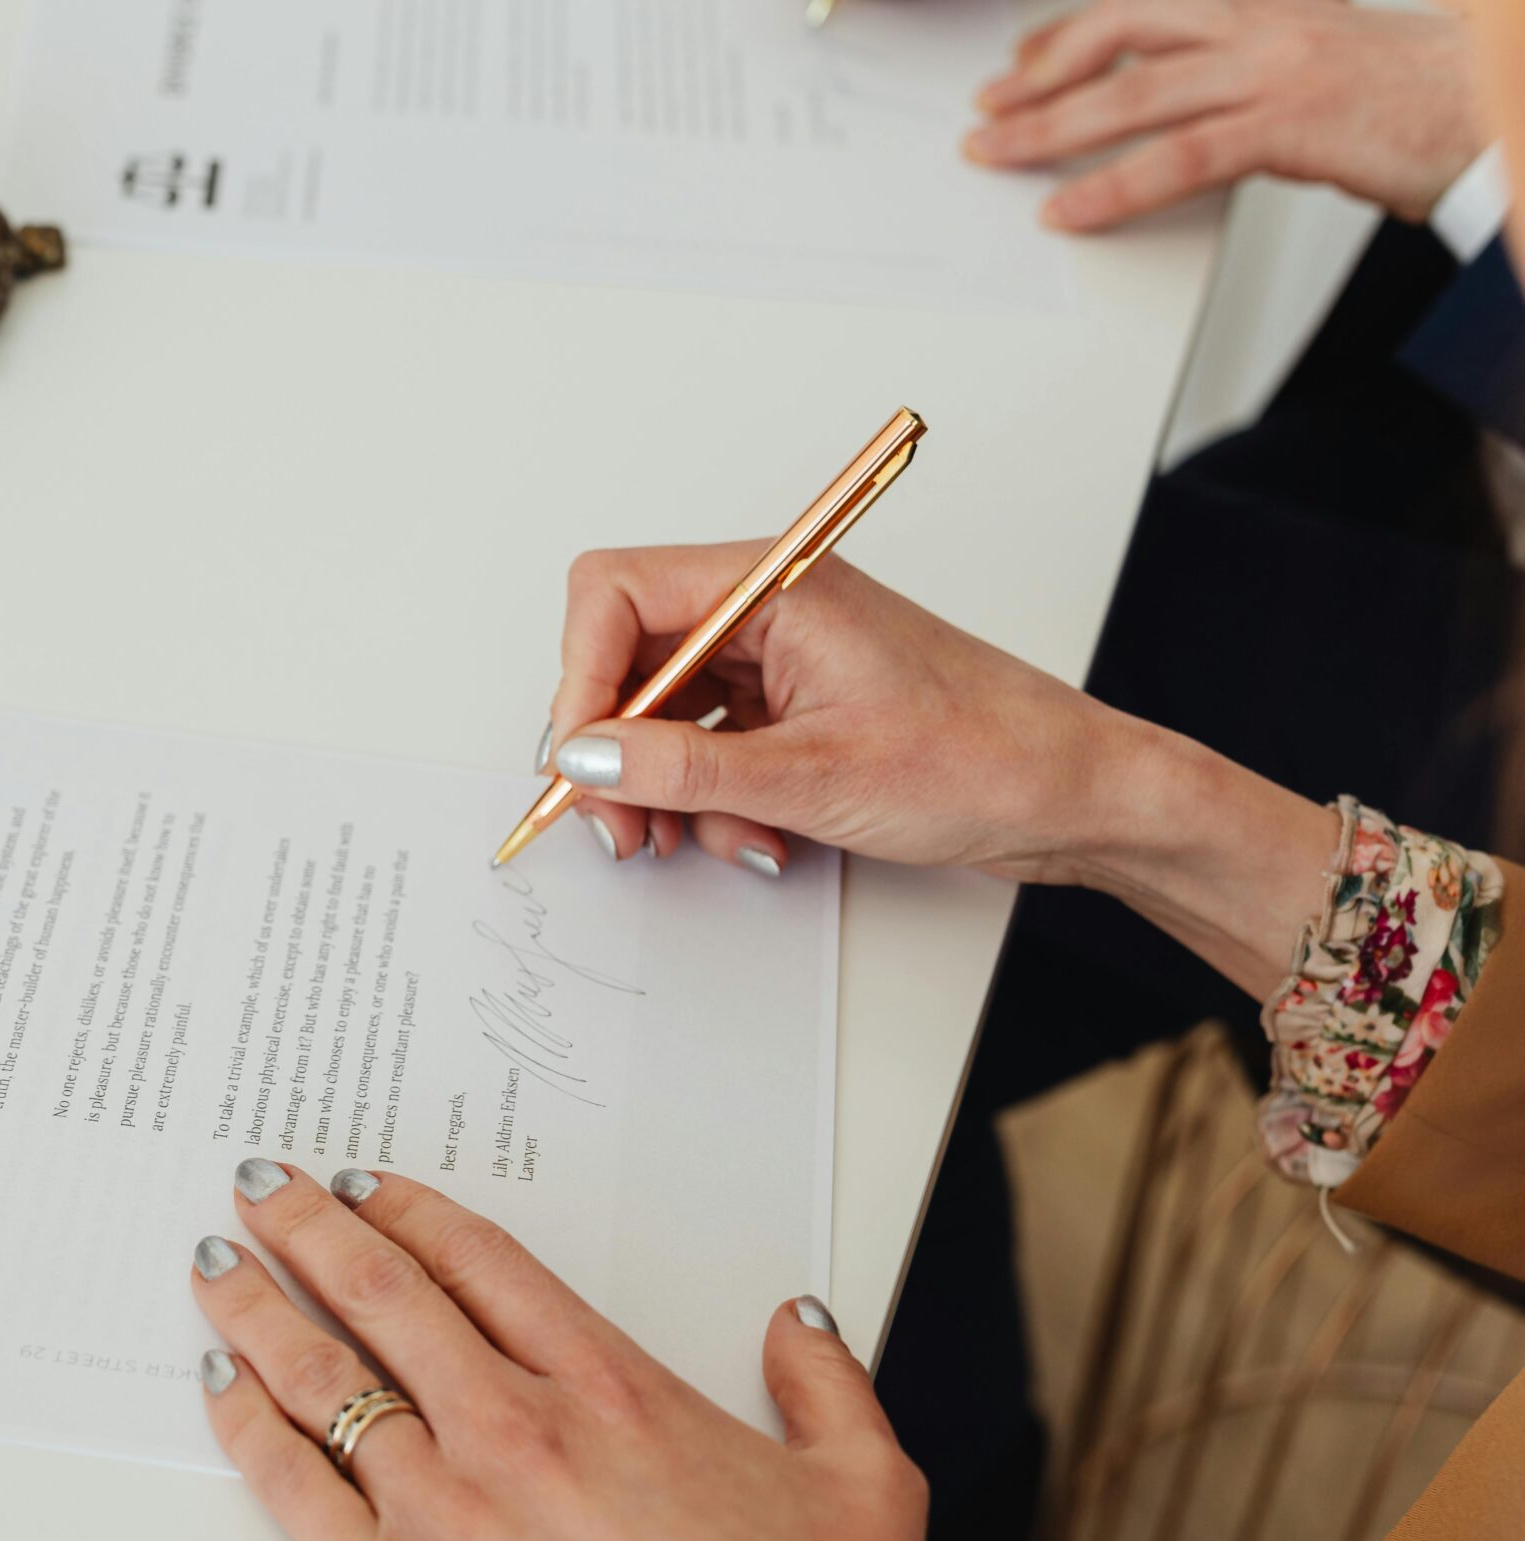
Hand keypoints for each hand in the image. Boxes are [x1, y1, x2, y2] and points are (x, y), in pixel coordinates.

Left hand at [193, 1160, 924, 1540]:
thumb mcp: (863, 1489)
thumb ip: (827, 1387)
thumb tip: (803, 1325)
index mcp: (614, 1389)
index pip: (483, 1264)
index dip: (413, 1212)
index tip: (369, 1188)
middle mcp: (518, 1429)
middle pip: (386, 1294)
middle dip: (312, 1228)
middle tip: (266, 1190)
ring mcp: (451, 1510)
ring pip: (325, 1375)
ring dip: (259, 1306)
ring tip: (218, 1266)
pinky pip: (292, 1486)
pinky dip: (246, 1424)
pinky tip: (220, 1384)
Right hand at [540, 543, 1336, 993]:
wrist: (1076, 796)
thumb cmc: (985, 756)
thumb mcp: (814, 776)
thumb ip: (683, 769)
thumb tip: (586, 760)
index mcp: (772, 585)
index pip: (616, 593)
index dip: (580, 677)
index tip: (580, 759)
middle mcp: (767, 610)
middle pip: (627, 658)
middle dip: (615, 749)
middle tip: (620, 824)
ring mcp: (779, 660)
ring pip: (662, 714)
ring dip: (665, 788)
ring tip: (700, 839)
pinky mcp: (792, 708)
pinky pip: (709, 747)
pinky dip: (712, 800)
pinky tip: (756, 835)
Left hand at [962, 0, 1484, 229]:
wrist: (1498, 112)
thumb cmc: (1414, 104)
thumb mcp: (1319, 72)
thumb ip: (1246, 84)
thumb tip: (1177, 118)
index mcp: (1269, 6)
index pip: (1147, 6)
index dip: (1073, 31)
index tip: (1022, 58)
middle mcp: (1266, 24)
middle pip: (1126, 34)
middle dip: (1043, 72)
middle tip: (987, 107)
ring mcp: (1278, 71)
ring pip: (1137, 94)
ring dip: (1051, 128)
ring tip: (994, 152)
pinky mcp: (1294, 125)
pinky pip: (1181, 157)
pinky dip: (1111, 186)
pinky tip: (1067, 209)